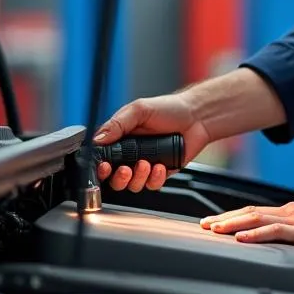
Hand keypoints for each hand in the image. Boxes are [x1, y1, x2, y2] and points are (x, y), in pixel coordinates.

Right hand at [93, 93, 210, 192]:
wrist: (196, 116)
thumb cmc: (168, 108)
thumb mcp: (139, 110)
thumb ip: (117, 124)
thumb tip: (97, 138)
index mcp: (121, 138)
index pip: (103, 157)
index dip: (100, 166)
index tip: (103, 166)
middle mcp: (131, 154)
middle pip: (114, 177)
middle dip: (118, 177)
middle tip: (125, 169)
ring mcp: (145, 165)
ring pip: (132, 184)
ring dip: (138, 177)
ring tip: (147, 163)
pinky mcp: (161, 173)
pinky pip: (152, 185)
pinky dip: (155, 178)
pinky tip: (161, 166)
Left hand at [199, 202, 293, 261]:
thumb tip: (279, 247)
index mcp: (291, 213)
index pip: (255, 213)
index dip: (232, 217)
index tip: (214, 223)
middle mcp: (290, 213)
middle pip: (250, 213)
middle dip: (225, 219)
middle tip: (204, 225)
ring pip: (258, 219)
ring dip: (234, 224)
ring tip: (215, 230)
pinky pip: (276, 232)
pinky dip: (256, 235)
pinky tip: (243, 239)